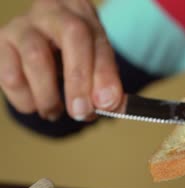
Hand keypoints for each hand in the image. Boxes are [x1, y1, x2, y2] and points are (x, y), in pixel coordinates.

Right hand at [0, 0, 122, 120]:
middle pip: (72, 36)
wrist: (40, 45)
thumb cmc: (75, 56)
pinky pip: (11, 76)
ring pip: (36, 57)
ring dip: (49, 95)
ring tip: (55, 113)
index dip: (104, 75)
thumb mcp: (96, 66)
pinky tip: (36, 105)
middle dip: (79, 80)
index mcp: (84, 14)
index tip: (107, 103)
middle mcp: (54, 12)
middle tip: (81, 112)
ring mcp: (24, 25)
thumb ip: (106, 87)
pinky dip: (26, 99)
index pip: (99, 41)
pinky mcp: (1, 43)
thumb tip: (109, 105)